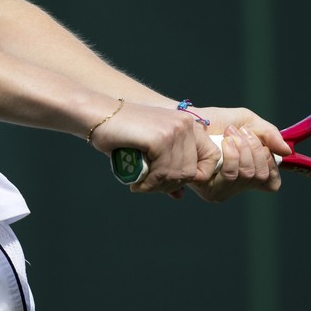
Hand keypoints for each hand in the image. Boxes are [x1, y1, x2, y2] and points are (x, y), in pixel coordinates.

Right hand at [91, 102, 219, 197]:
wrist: (98, 114)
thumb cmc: (122, 133)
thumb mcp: (150, 151)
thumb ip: (167, 169)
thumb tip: (179, 196)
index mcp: (188, 124)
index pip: (212, 156)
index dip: (198, 174)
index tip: (174, 180)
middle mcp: (186, 125)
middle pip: (192, 171)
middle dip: (171, 184)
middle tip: (150, 186)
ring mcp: (174, 130)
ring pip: (178, 174)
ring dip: (158, 186)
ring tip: (141, 185)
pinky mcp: (160, 138)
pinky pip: (163, 172)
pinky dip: (149, 184)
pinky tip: (137, 183)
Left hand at [187, 106, 291, 201]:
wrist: (190, 118)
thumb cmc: (217, 122)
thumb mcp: (249, 122)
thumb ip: (269, 135)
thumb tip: (287, 151)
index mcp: (249, 173)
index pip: (271, 182)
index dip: (271, 164)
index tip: (263, 144)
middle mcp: (237, 184)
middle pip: (261, 176)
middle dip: (255, 149)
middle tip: (241, 132)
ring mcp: (223, 188)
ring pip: (248, 174)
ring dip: (243, 148)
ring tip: (230, 134)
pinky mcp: (208, 187)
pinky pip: (232, 175)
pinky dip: (232, 154)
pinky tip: (224, 142)